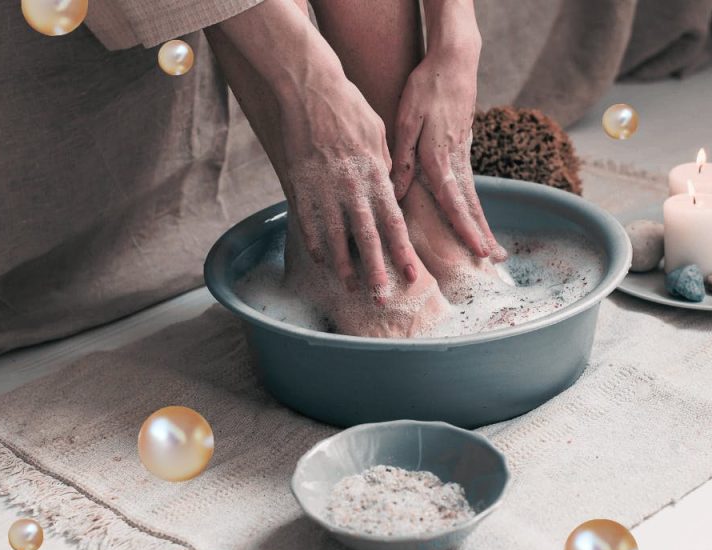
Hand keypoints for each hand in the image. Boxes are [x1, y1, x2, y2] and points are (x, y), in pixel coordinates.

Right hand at [280, 75, 419, 296]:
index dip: (402, 252)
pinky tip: (322, 258)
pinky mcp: (299, 186)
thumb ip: (386, 165)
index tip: (411, 275)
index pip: (393, 223)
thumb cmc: (348, 108)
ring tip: (349, 285)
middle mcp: (351, 188)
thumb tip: (391, 187)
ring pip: (335, 236)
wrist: (309, 91)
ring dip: (343, 264)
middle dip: (375, 270)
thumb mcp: (379, 133)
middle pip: (366, 238)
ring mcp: (323, 189)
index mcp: (374, 175)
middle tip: (381, 297)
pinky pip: (308, 222)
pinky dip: (315, 242)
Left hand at [389, 14, 505, 261]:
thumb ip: (401, 158)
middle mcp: (455, 159)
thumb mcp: (405, 119)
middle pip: (470, 204)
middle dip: (481, 234)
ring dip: (481, 223)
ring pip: (473, 196)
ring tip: (491, 248)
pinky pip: (469, 183)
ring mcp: (464, 153)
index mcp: (438, 156)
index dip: (463, 228)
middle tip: (493, 260)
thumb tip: (393, 193)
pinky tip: (475, 219)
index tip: (476, 250)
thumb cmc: (425, 87)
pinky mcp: (464, 147)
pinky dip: (474, 205)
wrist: (455, 61)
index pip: (453, 200)